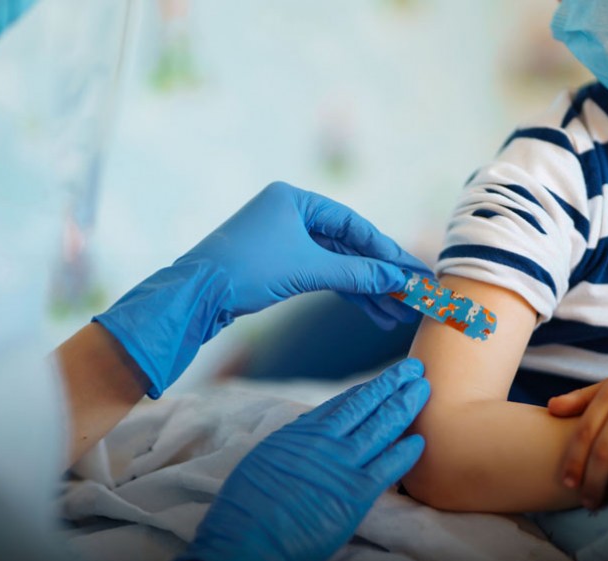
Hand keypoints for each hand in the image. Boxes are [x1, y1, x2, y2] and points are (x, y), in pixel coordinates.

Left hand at [94, 182, 430, 397]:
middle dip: (379, 274)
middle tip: (411, 295)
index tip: (413, 271)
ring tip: (394, 315)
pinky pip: (321, 274)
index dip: (386, 251)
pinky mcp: (279, 264)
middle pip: (348, 245)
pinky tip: (369, 310)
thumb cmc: (246, 270)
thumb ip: (355, 272)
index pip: (354, 224)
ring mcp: (285, 239)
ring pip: (336, 264)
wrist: (193, 296)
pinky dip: (344, 292)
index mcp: (295, 199)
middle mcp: (291, 214)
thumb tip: (397, 278)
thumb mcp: (307, 268)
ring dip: (365, 290)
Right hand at [161, 358, 429, 560]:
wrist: (246, 541)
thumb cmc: (247, 507)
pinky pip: (388, 467)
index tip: (386, 378)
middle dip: (393, 385)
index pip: (344, 403)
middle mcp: (324, 441)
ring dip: (405, 405)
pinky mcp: (355, 494)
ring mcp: (341, 465)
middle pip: (367, 406)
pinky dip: (406, 452)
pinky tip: (420, 440)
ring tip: (423, 389)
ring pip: (382, 427)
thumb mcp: (266, 459)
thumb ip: (293, 444)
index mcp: (302, 432)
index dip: (369, 389)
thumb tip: (307, 435)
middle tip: (415, 368)